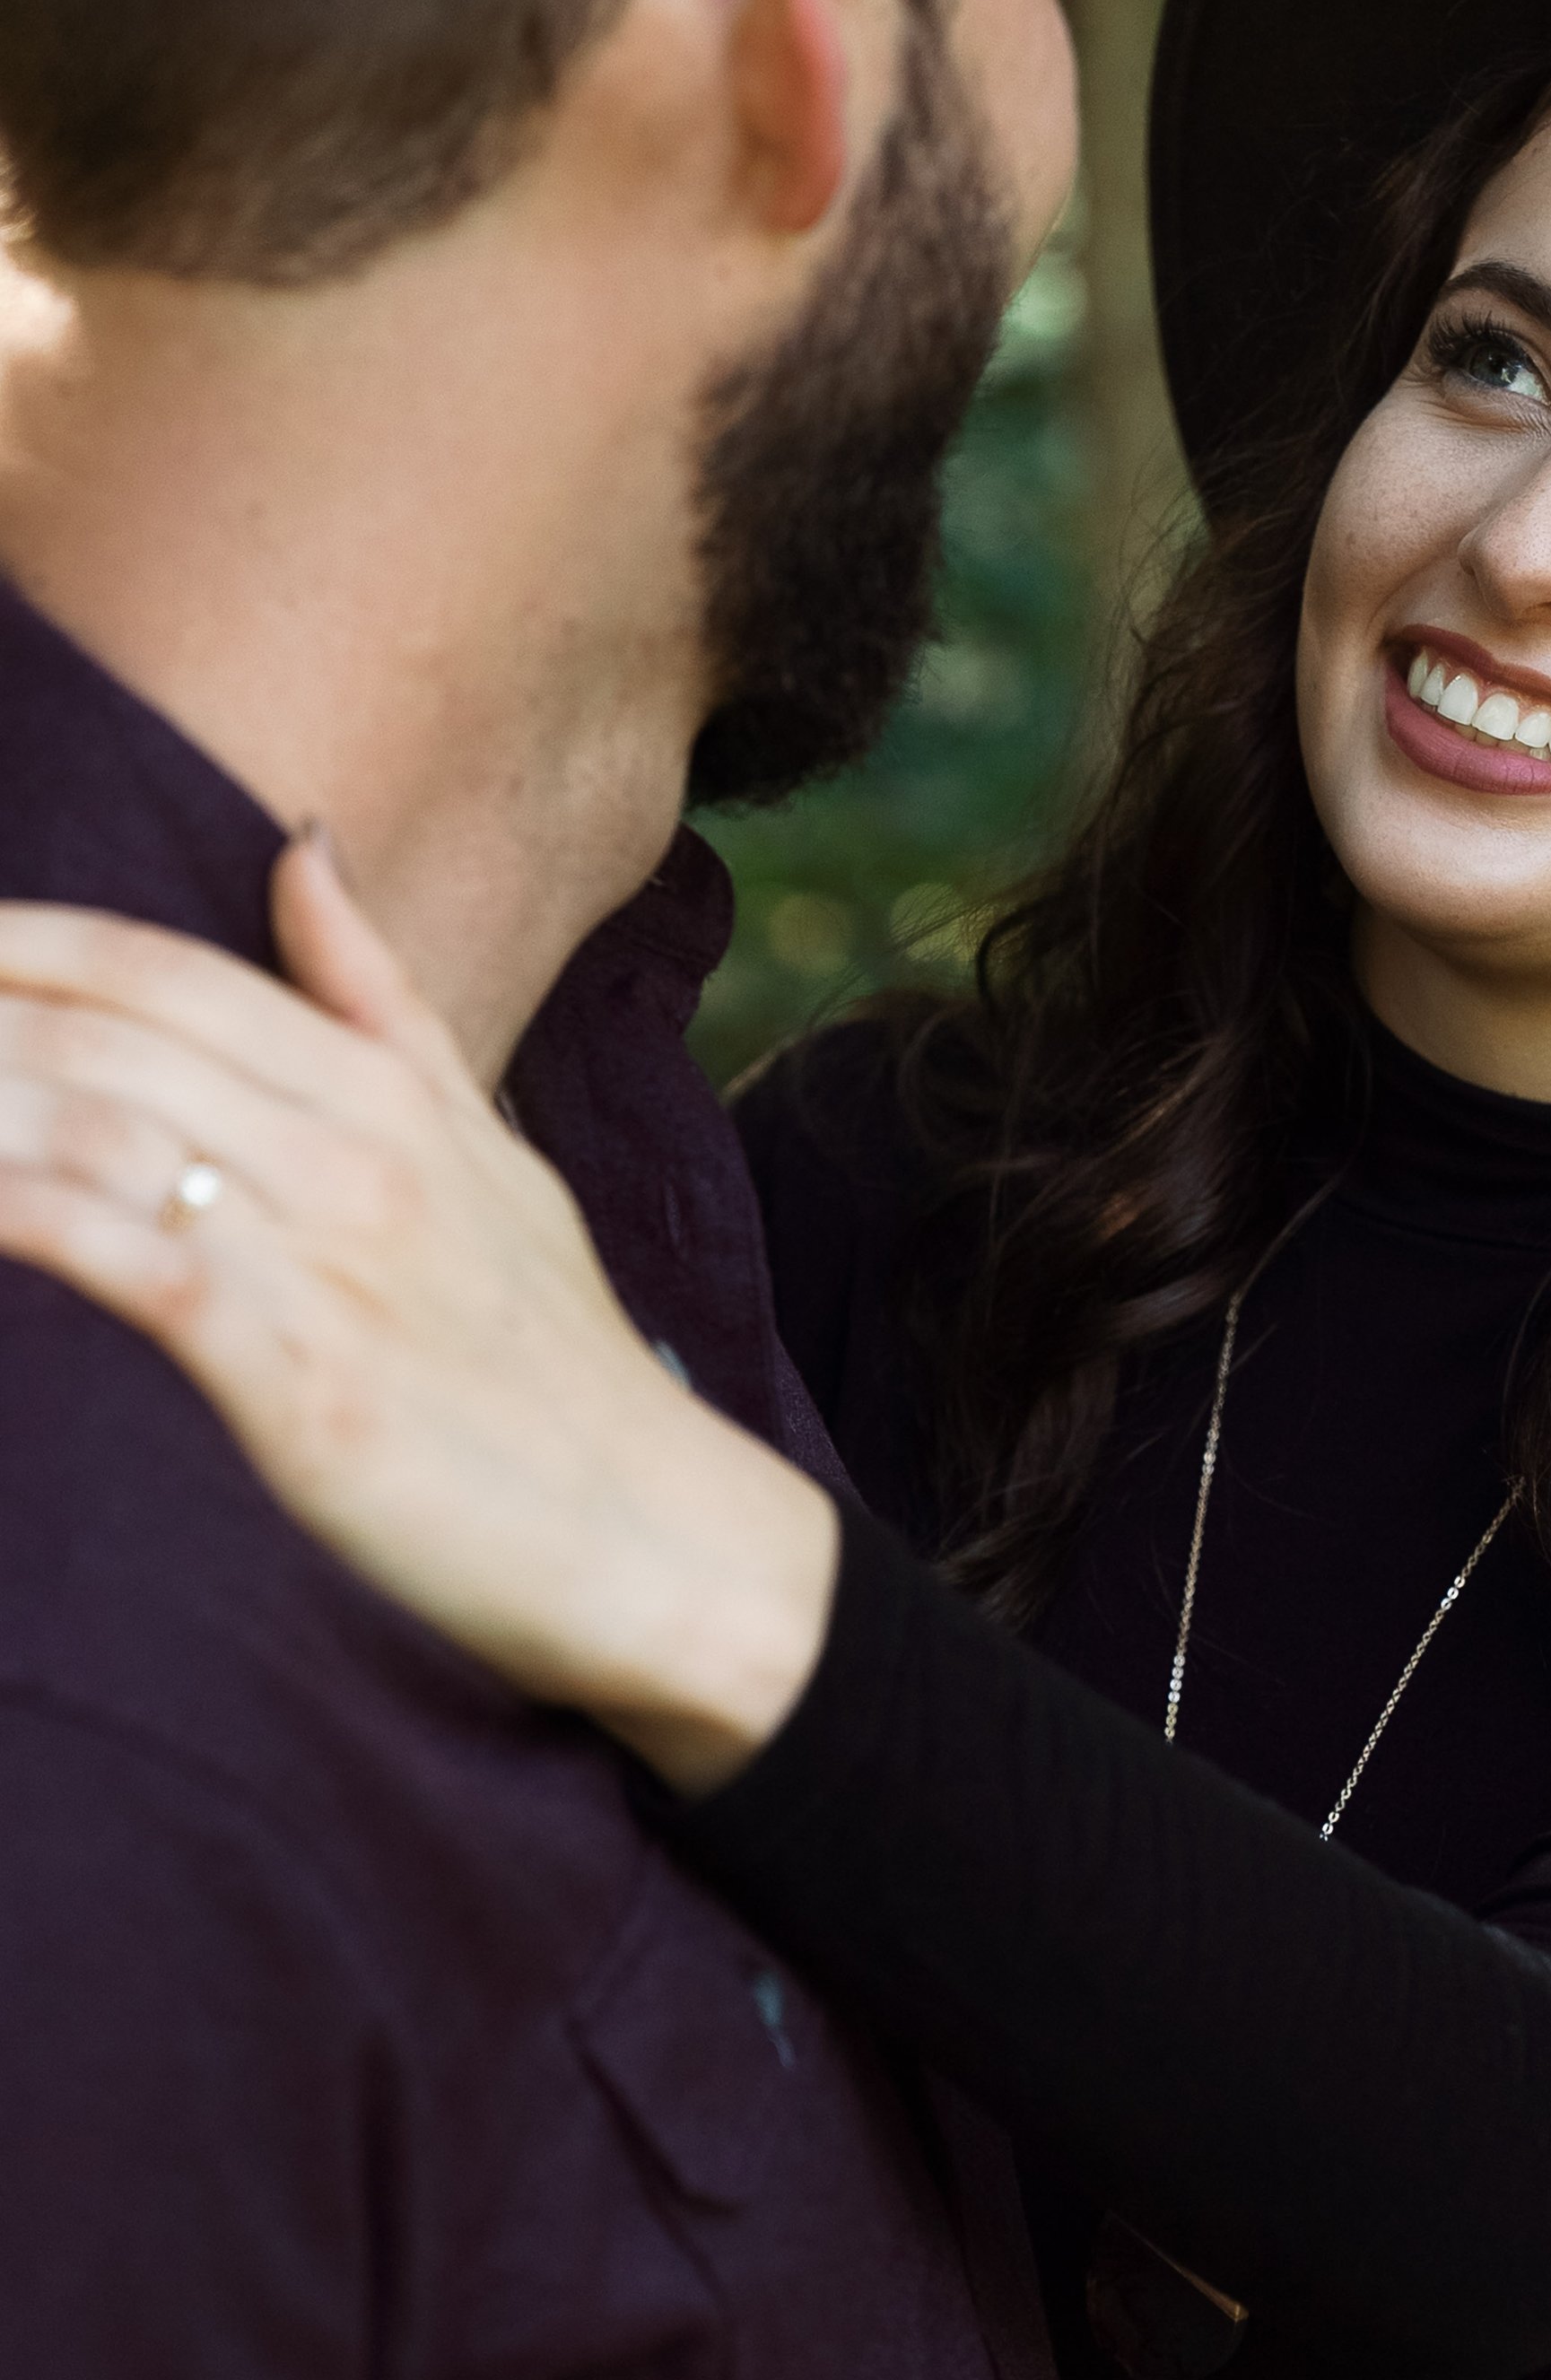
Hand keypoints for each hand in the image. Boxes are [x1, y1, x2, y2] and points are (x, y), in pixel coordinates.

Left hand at [0, 837, 837, 1791]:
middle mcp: (354, 1147)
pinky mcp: (300, 1375)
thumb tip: (298, 842)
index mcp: (387, 1088)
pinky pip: (124, 1256)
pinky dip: (19, 1204)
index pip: (157, 968)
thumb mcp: (485, 1150)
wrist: (657, 1537)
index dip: (14, 939)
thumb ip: (381, 1002)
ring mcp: (329, 1255)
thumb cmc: (552, 1355)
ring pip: (92, 1124)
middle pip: (102, 1028)